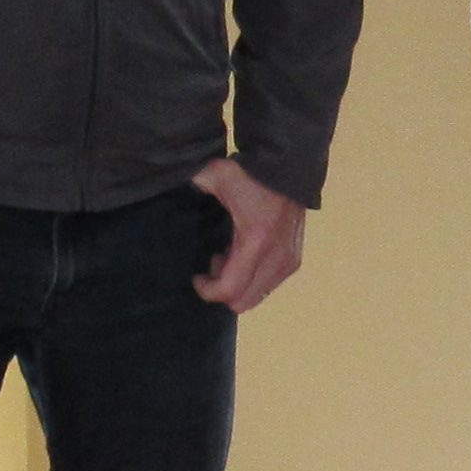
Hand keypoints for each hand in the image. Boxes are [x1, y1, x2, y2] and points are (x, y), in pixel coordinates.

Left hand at [191, 156, 306, 312]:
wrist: (289, 167)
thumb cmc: (252, 173)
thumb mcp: (217, 175)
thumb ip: (193, 184)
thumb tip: (177, 188)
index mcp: (255, 241)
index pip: (230, 289)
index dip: (207, 291)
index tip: (196, 277)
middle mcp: (276, 258)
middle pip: (243, 302)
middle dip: (222, 290)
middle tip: (213, 264)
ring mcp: (288, 261)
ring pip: (256, 297)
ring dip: (237, 284)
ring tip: (228, 257)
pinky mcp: (294, 260)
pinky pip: (267, 286)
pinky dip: (251, 279)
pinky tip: (244, 254)